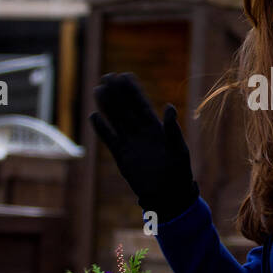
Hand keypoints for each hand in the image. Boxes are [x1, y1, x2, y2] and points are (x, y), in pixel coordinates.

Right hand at [89, 73, 197, 221]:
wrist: (168, 196)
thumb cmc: (179, 173)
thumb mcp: (179, 150)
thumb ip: (172, 130)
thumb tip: (169, 107)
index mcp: (156, 129)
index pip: (141, 105)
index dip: (133, 91)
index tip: (125, 75)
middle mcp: (141, 133)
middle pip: (126, 108)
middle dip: (117, 93)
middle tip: (107, 76)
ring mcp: (130, 143)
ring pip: (116, 120)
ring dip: (107, 105)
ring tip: (98, 89)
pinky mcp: (121, 157)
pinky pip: (109, 139)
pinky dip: (102, 129)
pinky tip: (93, 116)